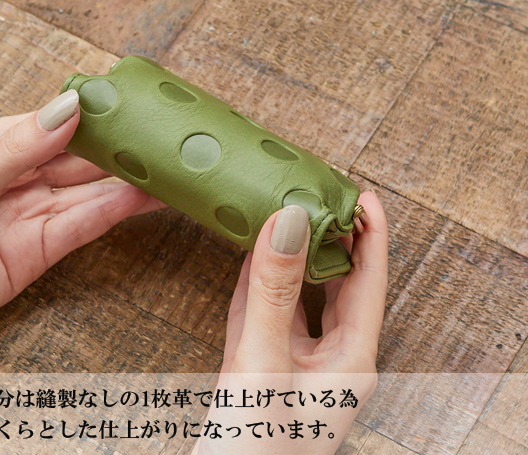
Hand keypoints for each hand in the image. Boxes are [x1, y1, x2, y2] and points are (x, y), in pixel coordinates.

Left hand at [0, 91, 164, 348]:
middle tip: (165, 139)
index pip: (59, 124)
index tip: (135, 107)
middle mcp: (21, 176)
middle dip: (121, 149)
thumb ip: (17, 147)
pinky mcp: (43, 249)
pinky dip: (117, 211)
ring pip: (92, 191)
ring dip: (129, 182)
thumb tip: (68, 107)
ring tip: (169, 169)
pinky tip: (146, 199)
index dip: (98, 116)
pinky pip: (87, 224)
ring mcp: (35, 213)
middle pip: (82, 158)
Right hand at [194, 191, 387, 453]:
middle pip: (338, 284)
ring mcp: (294, 360)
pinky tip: (252, 252)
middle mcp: (330, 357)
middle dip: (333, 239)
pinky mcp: (262, 362)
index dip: (372, 237)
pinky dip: (258, 278)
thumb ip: (274, 293)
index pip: (369, 283)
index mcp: (352, 360)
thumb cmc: (255, 446)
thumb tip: (288, 222)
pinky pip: (264, 309)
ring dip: (293, 255)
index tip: (364, 195)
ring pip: (299, 294)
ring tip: (287, 213)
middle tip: (321, 195)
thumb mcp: (264, 361)